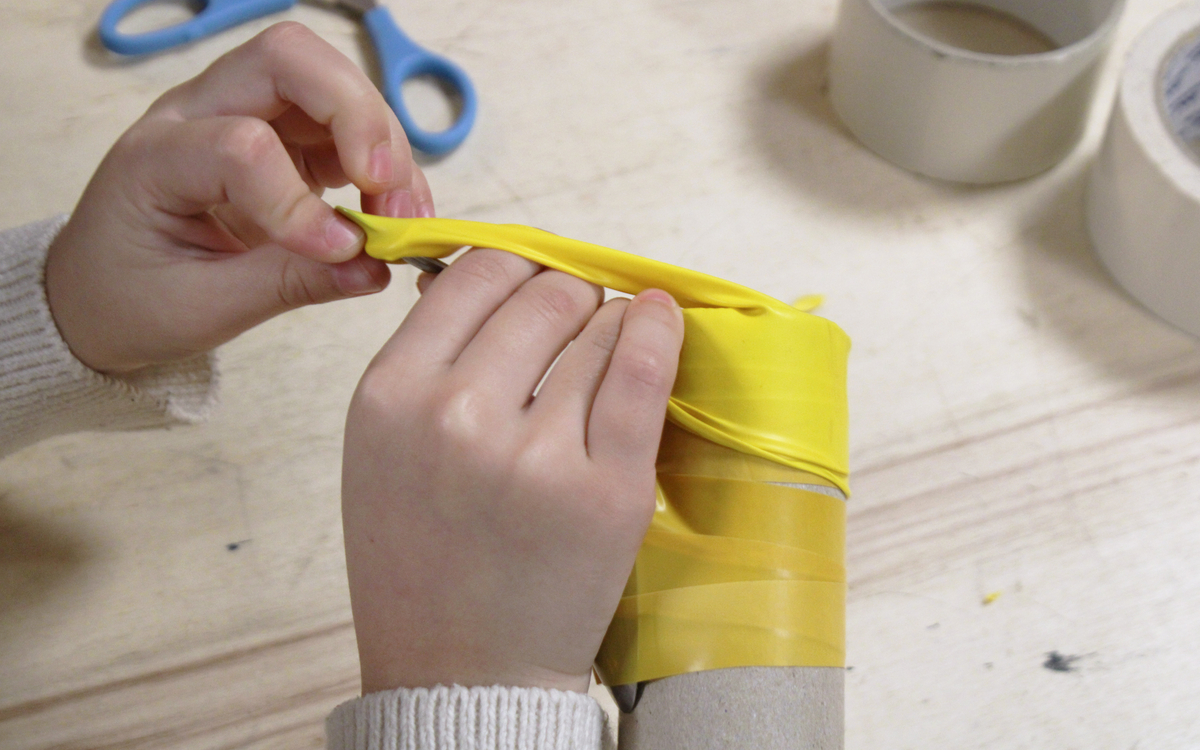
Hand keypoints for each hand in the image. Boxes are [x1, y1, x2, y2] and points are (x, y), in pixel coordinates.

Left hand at [45, 22, 432, 373]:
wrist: (104, 295)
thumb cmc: (133, 298)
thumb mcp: (202, 308)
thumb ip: (287, 284)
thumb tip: (372, 268)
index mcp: (156, 156)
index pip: (241, 145)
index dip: (300, 198)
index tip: (340, 253)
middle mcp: (200, 113)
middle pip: (290, 59)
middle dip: (357, 115)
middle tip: (387, 190)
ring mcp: (247, 117)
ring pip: (330, 82)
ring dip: (383, 142)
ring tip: (403, 218)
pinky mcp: (286, 141)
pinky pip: (348, 127)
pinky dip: (385, 164)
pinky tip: (396, 213)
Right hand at [342, 249, 684, 693]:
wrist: (459, 669)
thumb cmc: (422, 559)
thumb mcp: (385, 448)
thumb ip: (428, 360)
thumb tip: (492, 274)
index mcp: (390, 395)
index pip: (476, 275)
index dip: (518, 266)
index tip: (537, 280)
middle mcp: (456, 415)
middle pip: (543, 294)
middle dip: (568, 296)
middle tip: (576, 321)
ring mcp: (535, 454)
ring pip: (597, 330)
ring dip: (609, 327)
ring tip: (603, 356)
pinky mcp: (607, 490)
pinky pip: (643, 373)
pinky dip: (658, 332)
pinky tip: (660, 318)